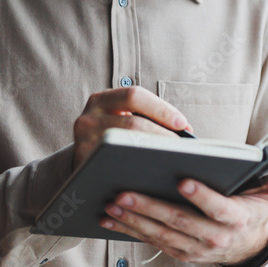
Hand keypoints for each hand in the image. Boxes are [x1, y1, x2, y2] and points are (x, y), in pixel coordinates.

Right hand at [73, 86, 190, 169]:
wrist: (83, 159)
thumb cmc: (112, 134)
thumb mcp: (120, 117)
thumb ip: (146, 116)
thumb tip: (184, 128)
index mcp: (101, 99)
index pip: (134, 95)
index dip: (161, 108)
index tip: (182, 123)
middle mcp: (88, 117)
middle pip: (132, 122)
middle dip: (162, 134)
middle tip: (181, 146)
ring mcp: (83, 141)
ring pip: (125, 144)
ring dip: (153, 150)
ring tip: (172, 157)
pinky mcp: (84, 163)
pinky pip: (115, 164)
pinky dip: (138, 166)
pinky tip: (154, 171)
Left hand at [100, 151, 267, 265]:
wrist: (250, 247)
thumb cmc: (257, 209)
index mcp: (237, 218)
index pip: (218, 208)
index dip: (202, 196)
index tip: (183, 181)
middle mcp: (214, 238)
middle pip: (179, 222)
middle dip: (150, 207)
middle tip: (124, 191)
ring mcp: (194, 248)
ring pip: (160, 235)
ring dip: (133, 221)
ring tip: (111, 203)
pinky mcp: (179, 252)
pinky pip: (151, 242)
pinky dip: (129, 231)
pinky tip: (109, 219)